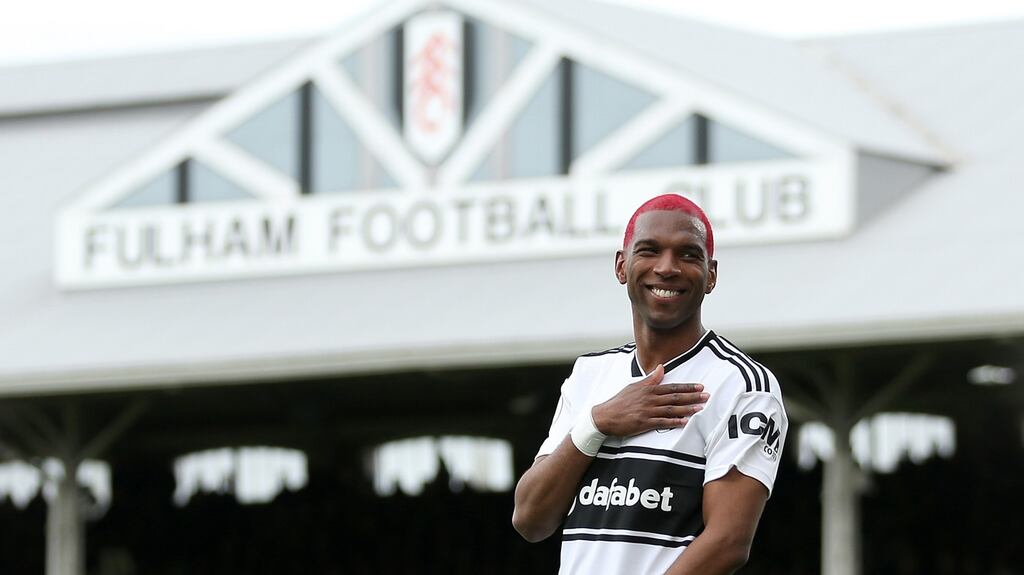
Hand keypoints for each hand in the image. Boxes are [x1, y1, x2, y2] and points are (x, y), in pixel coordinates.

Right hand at [591, 364, 708, 436]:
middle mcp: (650, 399)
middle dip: (692, 397)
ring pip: (671, 409)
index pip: (671, 387)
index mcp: (648, 389)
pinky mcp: (644, 423)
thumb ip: (650, 378)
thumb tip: (661, 368)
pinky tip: (684, 422)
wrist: (605, 416)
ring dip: (687, 409)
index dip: (687, 387)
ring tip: (700, 408)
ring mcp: (647, 411)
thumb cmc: (619, 401)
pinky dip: (674, 422)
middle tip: (706, 396)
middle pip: (674, 397)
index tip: (699, 386)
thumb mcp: (634, 386)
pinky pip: (662, 422)